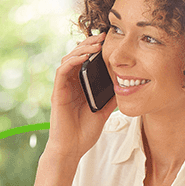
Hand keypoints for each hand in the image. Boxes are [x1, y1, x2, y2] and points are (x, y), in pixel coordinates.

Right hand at [45, 33, 116, 160]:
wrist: (72, 149)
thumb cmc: (85, 133)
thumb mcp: (104, 111)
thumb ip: (111, 97)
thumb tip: (126, 85)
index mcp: (80, 87)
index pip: (86, 62)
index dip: (95, 49)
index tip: (110, 41)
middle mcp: (70, 84)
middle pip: (77, 56)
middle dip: (90, 44)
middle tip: (104, 36)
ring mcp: (63, 88)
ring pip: (69, 59)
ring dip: (82, 48)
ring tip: (96, 43)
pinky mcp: (58, 93)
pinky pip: (62, 71)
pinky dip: (73, 61)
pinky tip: (85, 56)